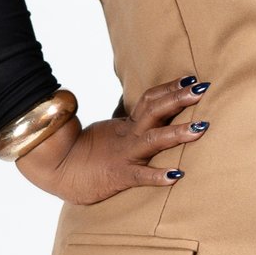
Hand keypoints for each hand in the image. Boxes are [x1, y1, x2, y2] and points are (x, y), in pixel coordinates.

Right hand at [13, 73, 209, 203]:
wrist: (54, 171)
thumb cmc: (84, 155)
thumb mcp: (111, 135)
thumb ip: (127, 122)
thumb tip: (145, 109)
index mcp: (126, 125)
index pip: (150, 100)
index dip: (170, 88)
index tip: (191, 78)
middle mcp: (128, 136)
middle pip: (155, 111)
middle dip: (179, 99)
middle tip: (202, 88)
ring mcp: (124, 155)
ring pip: (153, 140)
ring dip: (178, 133)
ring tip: (201, 128)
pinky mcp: (119, 176)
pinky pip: (141, 176)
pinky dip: (158, 175)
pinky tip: (177, 176)